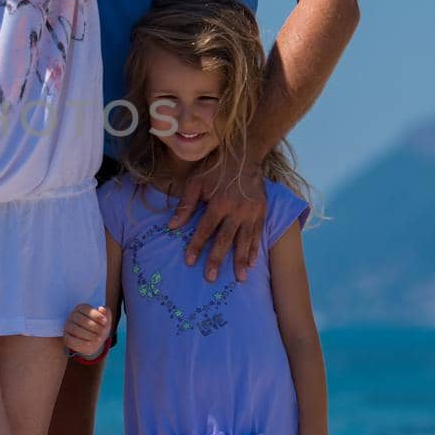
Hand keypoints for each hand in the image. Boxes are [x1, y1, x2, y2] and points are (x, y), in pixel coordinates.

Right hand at [64, 302, 110, 358]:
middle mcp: (72, 316)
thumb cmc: (99, 326)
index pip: (85, 309)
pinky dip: (81, 342)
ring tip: (98, 338)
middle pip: (81, 320)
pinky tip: (90, 343)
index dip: (96, 315)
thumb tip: (101, 309)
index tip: (105, 321)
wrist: (95, 340)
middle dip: (94, 326)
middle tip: (102, 332)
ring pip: (75, 330)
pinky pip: (71, 340)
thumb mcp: (105, 319)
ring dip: (88, 335)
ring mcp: (68, 326)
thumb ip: (105, 312)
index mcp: (81, 308)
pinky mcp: (66, 337)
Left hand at [170, 159, 266, 282]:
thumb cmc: (216, 169)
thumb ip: (185, 205)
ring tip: (240, 278)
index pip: (205, 229)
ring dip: (241, 260)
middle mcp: (237, 210)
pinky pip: (258, 234)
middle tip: (211, 278)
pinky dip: (255, 249)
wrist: (245, 156)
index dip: (197, 246)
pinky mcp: (262, 212)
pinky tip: (252, 263)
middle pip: (225, 239)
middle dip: (217, 259)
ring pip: (245, 240)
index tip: (190, 261)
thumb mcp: (196, 182)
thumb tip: (172, 226)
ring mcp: (252, 212)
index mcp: (219, 203)